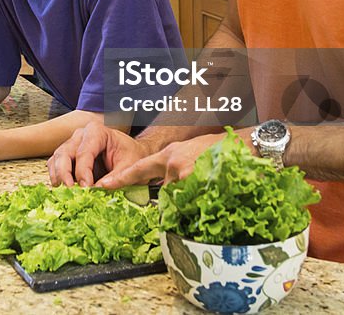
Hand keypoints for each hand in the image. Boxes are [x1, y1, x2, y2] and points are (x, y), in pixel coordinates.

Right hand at [48, 121, 148, 187]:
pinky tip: (62, 189)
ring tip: (65, 193)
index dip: (83, 172)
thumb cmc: (131, 156)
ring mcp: (72, 144)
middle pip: (65, 153)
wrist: (131, 154)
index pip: (84, 152)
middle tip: (70, 192)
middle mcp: (80, 135)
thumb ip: (117, 177)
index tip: (86, 188)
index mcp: (97, 131)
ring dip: (58, 176)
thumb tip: (98, 189)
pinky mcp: (68, 155)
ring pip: (57, 159)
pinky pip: (56, 165)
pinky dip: (57, 177)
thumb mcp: (130, 166)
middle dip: (64, 174)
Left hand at [94, 131, 231, 188]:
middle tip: (193, 188)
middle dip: (176, 196)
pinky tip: (210, 189)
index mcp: (167, 155)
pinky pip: (189, 200)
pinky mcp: (194, 180)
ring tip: (206, 186)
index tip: (103, 185)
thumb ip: (173, 169)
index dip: (121, 178)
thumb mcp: (188, 153)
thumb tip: (168, 187)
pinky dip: (198, 199)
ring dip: (189, 198)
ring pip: (177, 197)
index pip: (139, 169)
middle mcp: (171, 162)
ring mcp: (182, 171)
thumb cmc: (217, 150)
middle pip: (163, 191)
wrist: (240, 143)